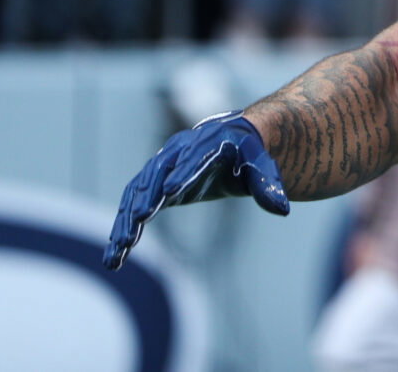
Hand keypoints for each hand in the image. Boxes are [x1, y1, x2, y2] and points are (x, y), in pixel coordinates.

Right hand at [103, 110, 288, 269]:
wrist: (233, 143)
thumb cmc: (250, 155)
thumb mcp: (263, 165)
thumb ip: (268, 185)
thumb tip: (282, 208)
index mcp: (209, 142)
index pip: (194, 157)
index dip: (182, 174)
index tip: (170, 193)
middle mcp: (179, 151)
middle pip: (156, 174)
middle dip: (145, 199)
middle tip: (137, 225)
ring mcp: (163, 167)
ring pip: (138, 192)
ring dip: (126, 220)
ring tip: (118, 250)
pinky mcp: (154, 185)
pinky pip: (133, 204)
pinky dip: (124, 227)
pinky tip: (115, 255)